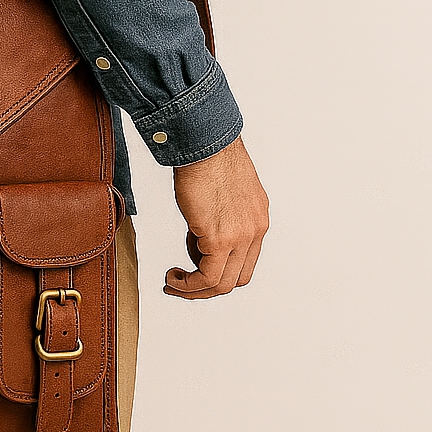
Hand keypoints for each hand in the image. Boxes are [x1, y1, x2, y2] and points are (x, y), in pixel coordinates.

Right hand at [164, 135, 268, 298]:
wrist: (204, 142)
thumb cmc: (208, 155)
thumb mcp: (225, 189)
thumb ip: (221, 214)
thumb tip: (202, 232)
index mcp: (257, 219)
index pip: (245, 261)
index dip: (220, 271)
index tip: (196, 268)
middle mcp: (255, 230)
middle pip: (237, 278)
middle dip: (208, 286)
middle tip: (184, 283)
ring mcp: (242, 236)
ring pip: (222, 283)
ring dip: (195, 289)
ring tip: (174, 281)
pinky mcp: (221, 238)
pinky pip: (207, 276)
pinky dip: (189, 284)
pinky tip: (174, 276)